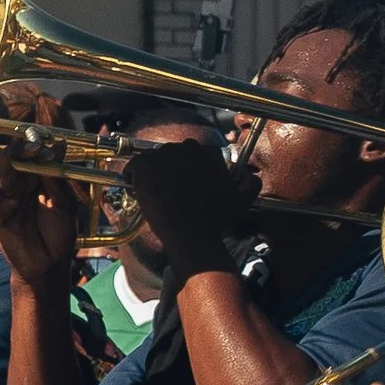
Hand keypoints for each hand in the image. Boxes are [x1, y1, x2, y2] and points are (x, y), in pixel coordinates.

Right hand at [0, 152, 81, 286]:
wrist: (46, 264)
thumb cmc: (59, 234)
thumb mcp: (64, 205)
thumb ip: (57, 180)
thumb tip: (56, 150)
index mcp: (44, 178)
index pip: (39, 156)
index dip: (40, 145)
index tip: (44, 137)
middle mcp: (25, 181)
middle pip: (18, 158)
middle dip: (19, 149)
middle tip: (21, 142)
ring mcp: (8, 192)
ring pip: (1, 170)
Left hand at [120, 135, 242, 272]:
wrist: (191, 235)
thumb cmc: (215, 221)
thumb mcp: (242, 202)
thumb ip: (251, 183)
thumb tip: (250, 174)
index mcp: (210, 153)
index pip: (194, 153)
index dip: (188, 169)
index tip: (185, 184)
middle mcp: (188, 148)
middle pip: (173, 154)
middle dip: (170, 168)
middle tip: (169, 191)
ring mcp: (165, 155)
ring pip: (154, 158)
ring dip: (153, 172)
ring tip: (156, 194)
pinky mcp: (145, 164)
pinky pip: (134, 164)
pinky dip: (134, 176)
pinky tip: (140, 191)